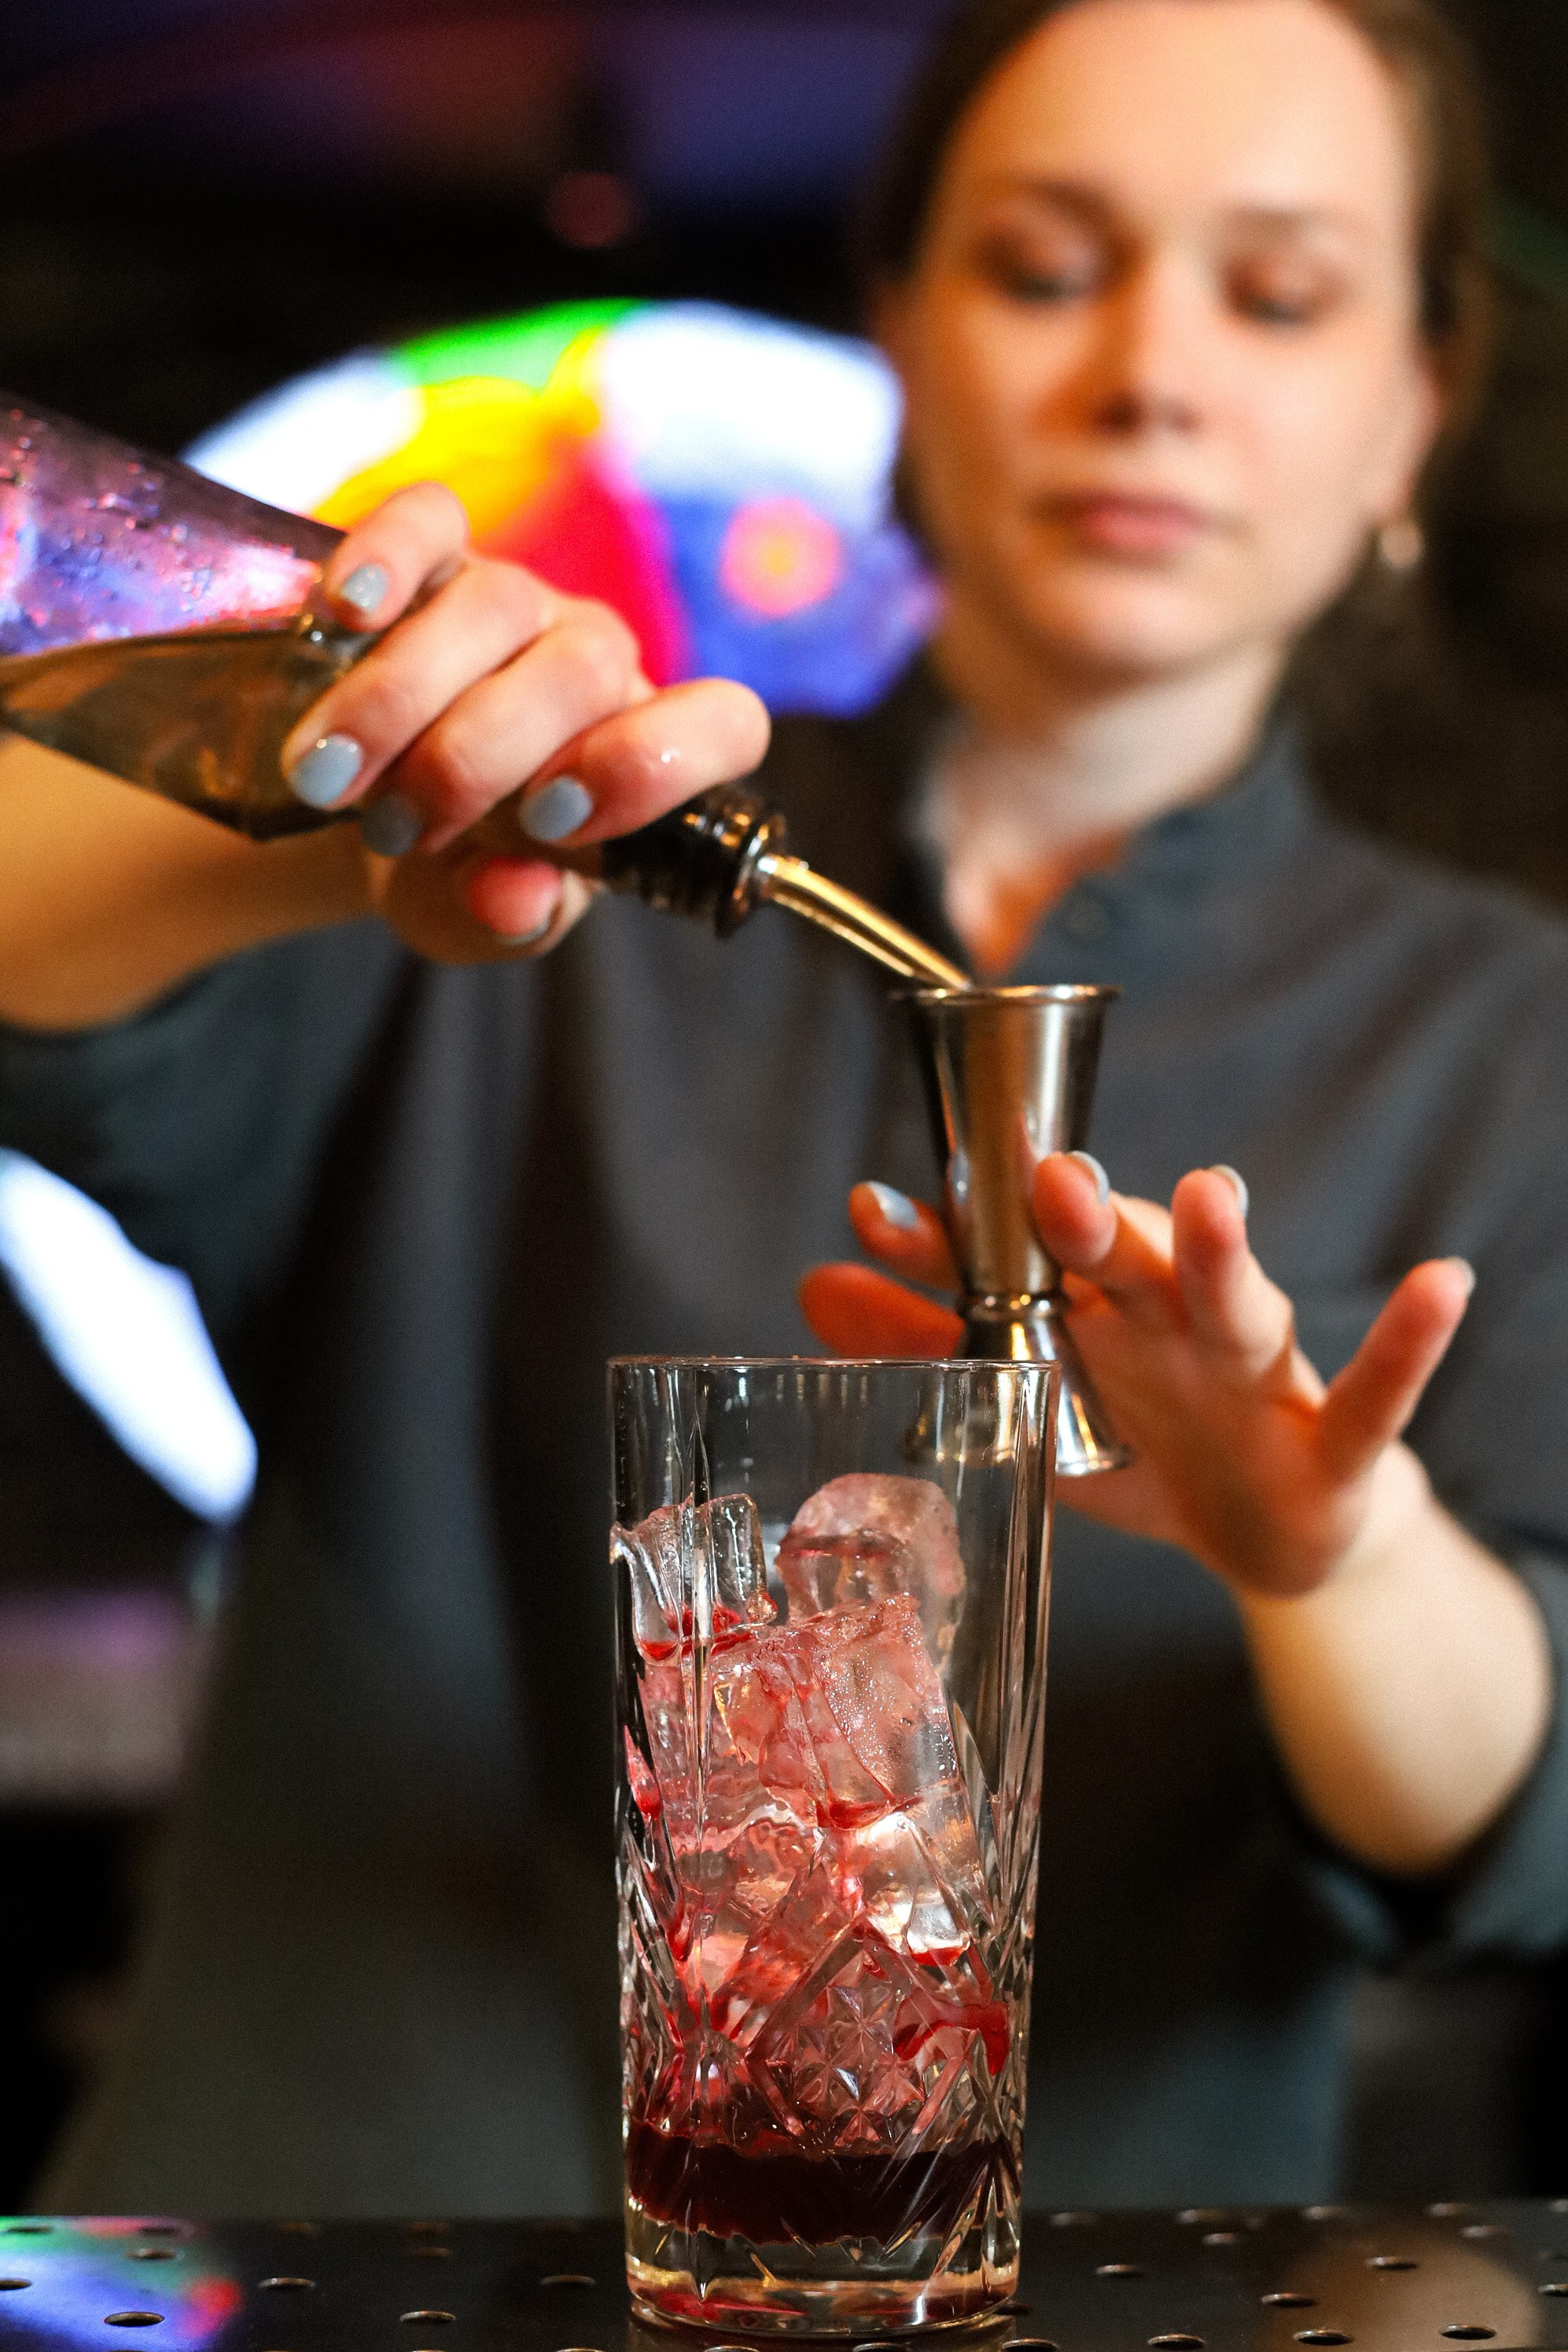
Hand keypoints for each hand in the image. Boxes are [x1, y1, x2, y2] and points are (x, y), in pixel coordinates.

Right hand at [280, 484, 769, 962]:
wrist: (357, 812)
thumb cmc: (446, 870)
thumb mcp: (473, 919)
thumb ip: (506, 920)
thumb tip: (513, 900)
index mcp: (640, 754)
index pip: (723, 726)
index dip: (650, 766)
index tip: (550, 823)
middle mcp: (595, 663)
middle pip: (578, 671)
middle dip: (474, 757)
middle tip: (396, 827)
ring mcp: (520, 598)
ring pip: (496, 605)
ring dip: (400, 698)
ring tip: (328, 777)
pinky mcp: (438, 551)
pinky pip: (430, 520)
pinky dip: (388, 556)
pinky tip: (342, 609)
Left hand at [799, 1157, 1473, 1598]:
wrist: (1272, 1538)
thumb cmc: (1148, 1447)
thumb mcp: (1035, 1409)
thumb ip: (932, 1345)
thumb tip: (810, 1284)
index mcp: (1097, 1315)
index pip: (1015, 1262)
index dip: (948, 1239)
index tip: (870, 1210)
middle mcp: (1173, 1325)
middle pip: (1124, 1260)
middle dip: (1084, 1220)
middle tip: (1044, 1175)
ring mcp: (1257, 1378)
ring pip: (1241, 1306)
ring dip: (1224, 1251)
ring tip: (1215, 1190)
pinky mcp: (1335, 1442)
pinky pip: (1381, 1390)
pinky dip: (1413, 1339)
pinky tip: (1441, 1284)